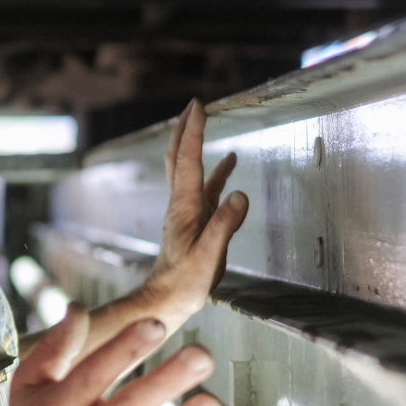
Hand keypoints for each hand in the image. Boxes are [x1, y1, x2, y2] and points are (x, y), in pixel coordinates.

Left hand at [140, 99, 249, 319]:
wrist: (165, 301)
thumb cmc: (184, 283)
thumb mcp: (209, 256)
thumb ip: (225, 225)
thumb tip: (240, 194)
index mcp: (184, 207)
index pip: (188, 159)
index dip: (193, 130)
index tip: (199, 105)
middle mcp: (182, 204)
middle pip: (179, 157)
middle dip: (185, 128)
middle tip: (194, 104)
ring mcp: (187, 212)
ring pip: (188, 169)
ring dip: (195, 144)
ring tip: (205, 122)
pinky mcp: (194, 222)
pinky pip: (205, 188)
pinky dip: (216, 171)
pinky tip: (230, 165)